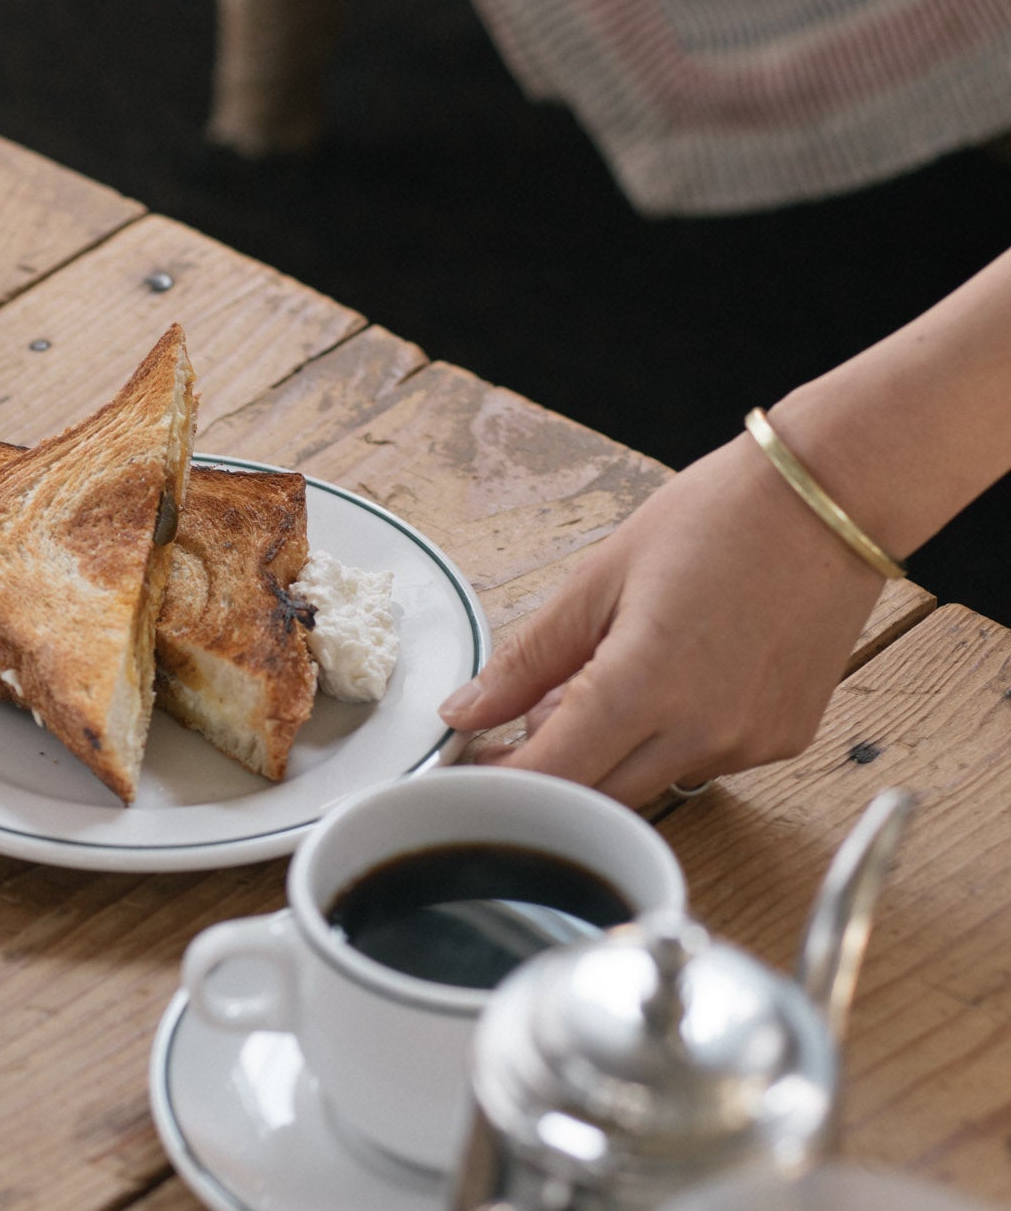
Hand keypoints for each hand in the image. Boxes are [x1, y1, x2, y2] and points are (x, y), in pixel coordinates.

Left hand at [437, 434, 887, 805]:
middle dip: (552, 767)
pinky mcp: (783, 741)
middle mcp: (703, 732)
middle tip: (529, 714)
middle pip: (597, 796)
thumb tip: (466, 712)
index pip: (552, 775)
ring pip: (648, 783)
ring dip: (608, 753)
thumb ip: (528, 660)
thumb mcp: (598, 579)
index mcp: (645, 687)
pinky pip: (700, 764)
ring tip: (603, 677)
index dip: (502, 780)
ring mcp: (750, 744)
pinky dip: (665, 741)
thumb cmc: (716, 519)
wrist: (830, 498)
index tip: (472, 765)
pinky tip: (665, 682)